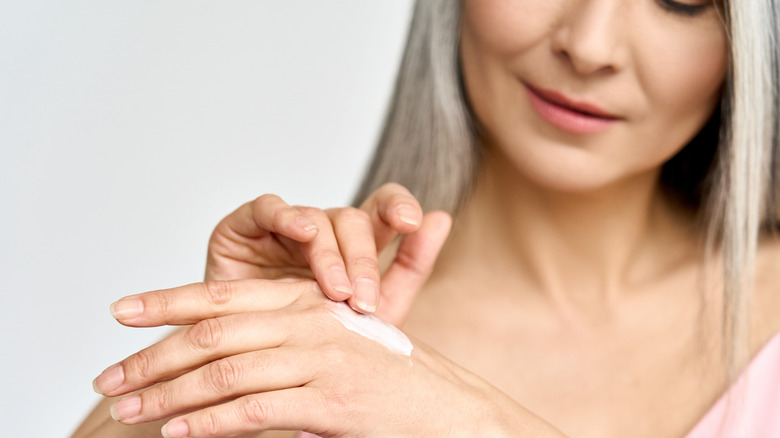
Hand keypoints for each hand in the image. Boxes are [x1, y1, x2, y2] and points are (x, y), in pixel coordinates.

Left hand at [94, 279, 565, 436]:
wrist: (450, 409)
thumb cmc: (391, 380)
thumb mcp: (336, 348)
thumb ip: (283, 345)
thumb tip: (222, 371)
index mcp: (309, 301)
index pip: (224, 296)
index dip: (167, 301)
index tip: (122, 312)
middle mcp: (311, 321)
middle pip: (213, 333)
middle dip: (152, 356)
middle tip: (109, 378)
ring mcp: (321, 360)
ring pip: (225, 373)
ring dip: (168, 394)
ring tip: (129, 411)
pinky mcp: (330, 401)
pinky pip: (254, 411)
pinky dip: (209, 424)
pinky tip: (178, 433)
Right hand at [204, 183, 450, 324]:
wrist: (253, 379)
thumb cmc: (313, 347)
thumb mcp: (372, 315)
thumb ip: (409, 266)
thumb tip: (442, 217)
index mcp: (355, 247)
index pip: (382, 210)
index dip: (398, 207)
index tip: (412, 222)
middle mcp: (323, 233)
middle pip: (352, 220)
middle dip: (362, 258)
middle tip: (364, 300)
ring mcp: (284, 229)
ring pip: (315, 218)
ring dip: (329, 253)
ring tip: (335, 291)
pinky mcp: (244, 228)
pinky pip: (266, 209)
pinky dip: (286, 216)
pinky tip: (302, 232)